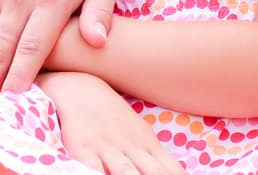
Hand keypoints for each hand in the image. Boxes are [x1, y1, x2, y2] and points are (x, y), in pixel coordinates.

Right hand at [38, 72, 187, 174]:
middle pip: (153, 172)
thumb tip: (175, 174)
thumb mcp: (141, 134)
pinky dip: (99, 174)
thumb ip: (155, 156)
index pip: (171, 169)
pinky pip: (92, 169)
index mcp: (148, 144)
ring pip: (125, 172)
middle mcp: (131, 147)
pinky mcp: (83, 150)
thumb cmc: (116, 118)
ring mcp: (107, 148)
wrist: (83, 91)